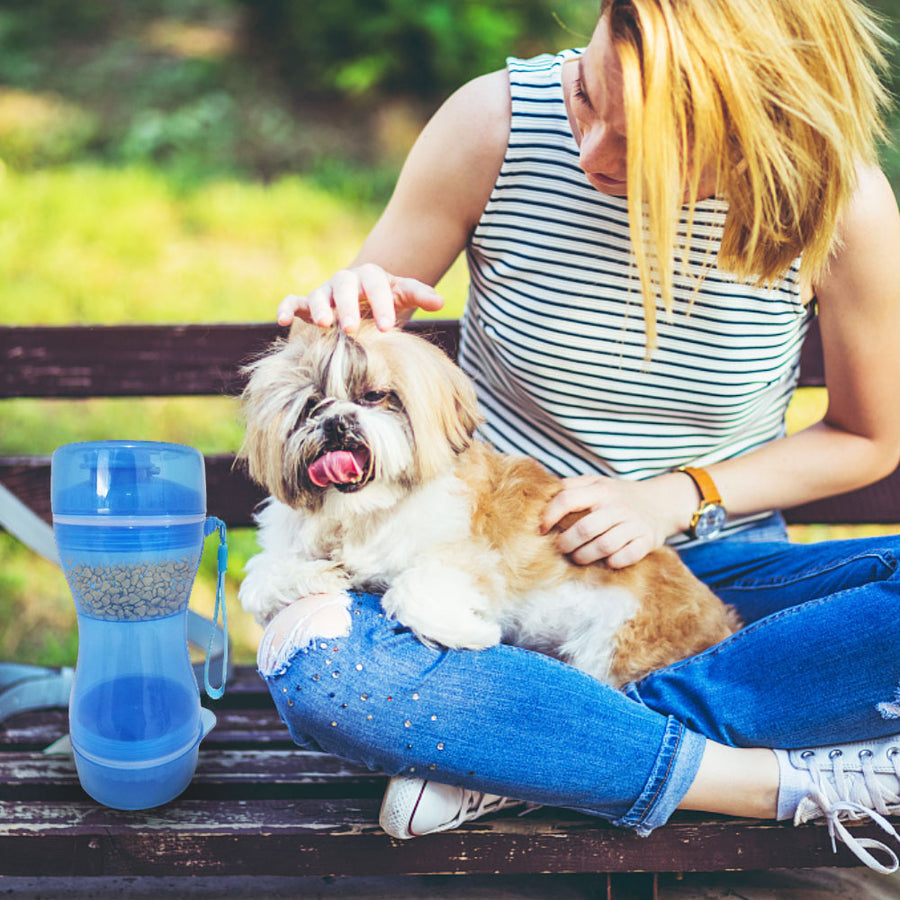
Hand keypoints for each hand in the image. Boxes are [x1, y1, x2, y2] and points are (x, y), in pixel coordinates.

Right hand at [277, 263, 444, 332]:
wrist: (364, 303)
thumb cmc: (385, 301)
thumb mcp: (403, 296)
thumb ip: (419, 295)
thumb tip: (440, 302)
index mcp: (370, 277)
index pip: (376, 284)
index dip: (381, 304)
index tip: (387, 326)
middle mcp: (345, 282)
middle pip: (344, 287)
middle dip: (348, 306)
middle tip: (353, 328)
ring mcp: (324, 292)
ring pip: (319, 294)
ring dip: (321, 308)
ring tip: (326, 326)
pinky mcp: (307, 305)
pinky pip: (294, 302)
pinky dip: (286, 308)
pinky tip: (283, 322)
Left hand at [540, 473, 692, 567]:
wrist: (662, 502)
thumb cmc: (619, 496)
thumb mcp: (596, 483)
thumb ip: (571, 486)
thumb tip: (539, 492)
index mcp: (600, 490)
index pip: (567, 499)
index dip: (549, 516)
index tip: (541, 529)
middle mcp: (617, 506)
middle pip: (584, 529)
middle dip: (566, 543)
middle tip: (560, 548)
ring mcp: (634, 524)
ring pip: (603, 546)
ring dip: (584, 556)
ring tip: (577, 557)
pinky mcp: (647, 541)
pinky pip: (625, 557)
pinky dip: (611, 562)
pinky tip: (604, 560)